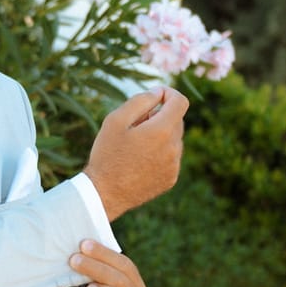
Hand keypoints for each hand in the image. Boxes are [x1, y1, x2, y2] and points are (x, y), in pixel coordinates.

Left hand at [70, 240, 147, 286]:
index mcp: (135, 284)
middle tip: (74, 260)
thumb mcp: (99, 283)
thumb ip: (96, 268)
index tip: (84, 244)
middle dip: (97, 268)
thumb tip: (80, 246)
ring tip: (87, 286)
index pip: (124, 264)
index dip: (104, 253)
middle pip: (121, 281)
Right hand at [83, 87, 188, 220]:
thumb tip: (159, 92)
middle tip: (135, 124)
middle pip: (176, 120)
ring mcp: (174, 165)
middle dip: (160, 116)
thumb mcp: (116, 120)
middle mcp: (174, 148)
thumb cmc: (107, 154)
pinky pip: (171, 157)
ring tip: (135, 146)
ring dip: (160, 135)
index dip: (169, 93)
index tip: (156, 96)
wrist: (105, 193)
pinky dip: (160, 153)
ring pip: (174, 139)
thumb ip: (140, 100)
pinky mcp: (171, 178)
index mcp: (162, 130)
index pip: (180, 102)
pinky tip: (139, 161)